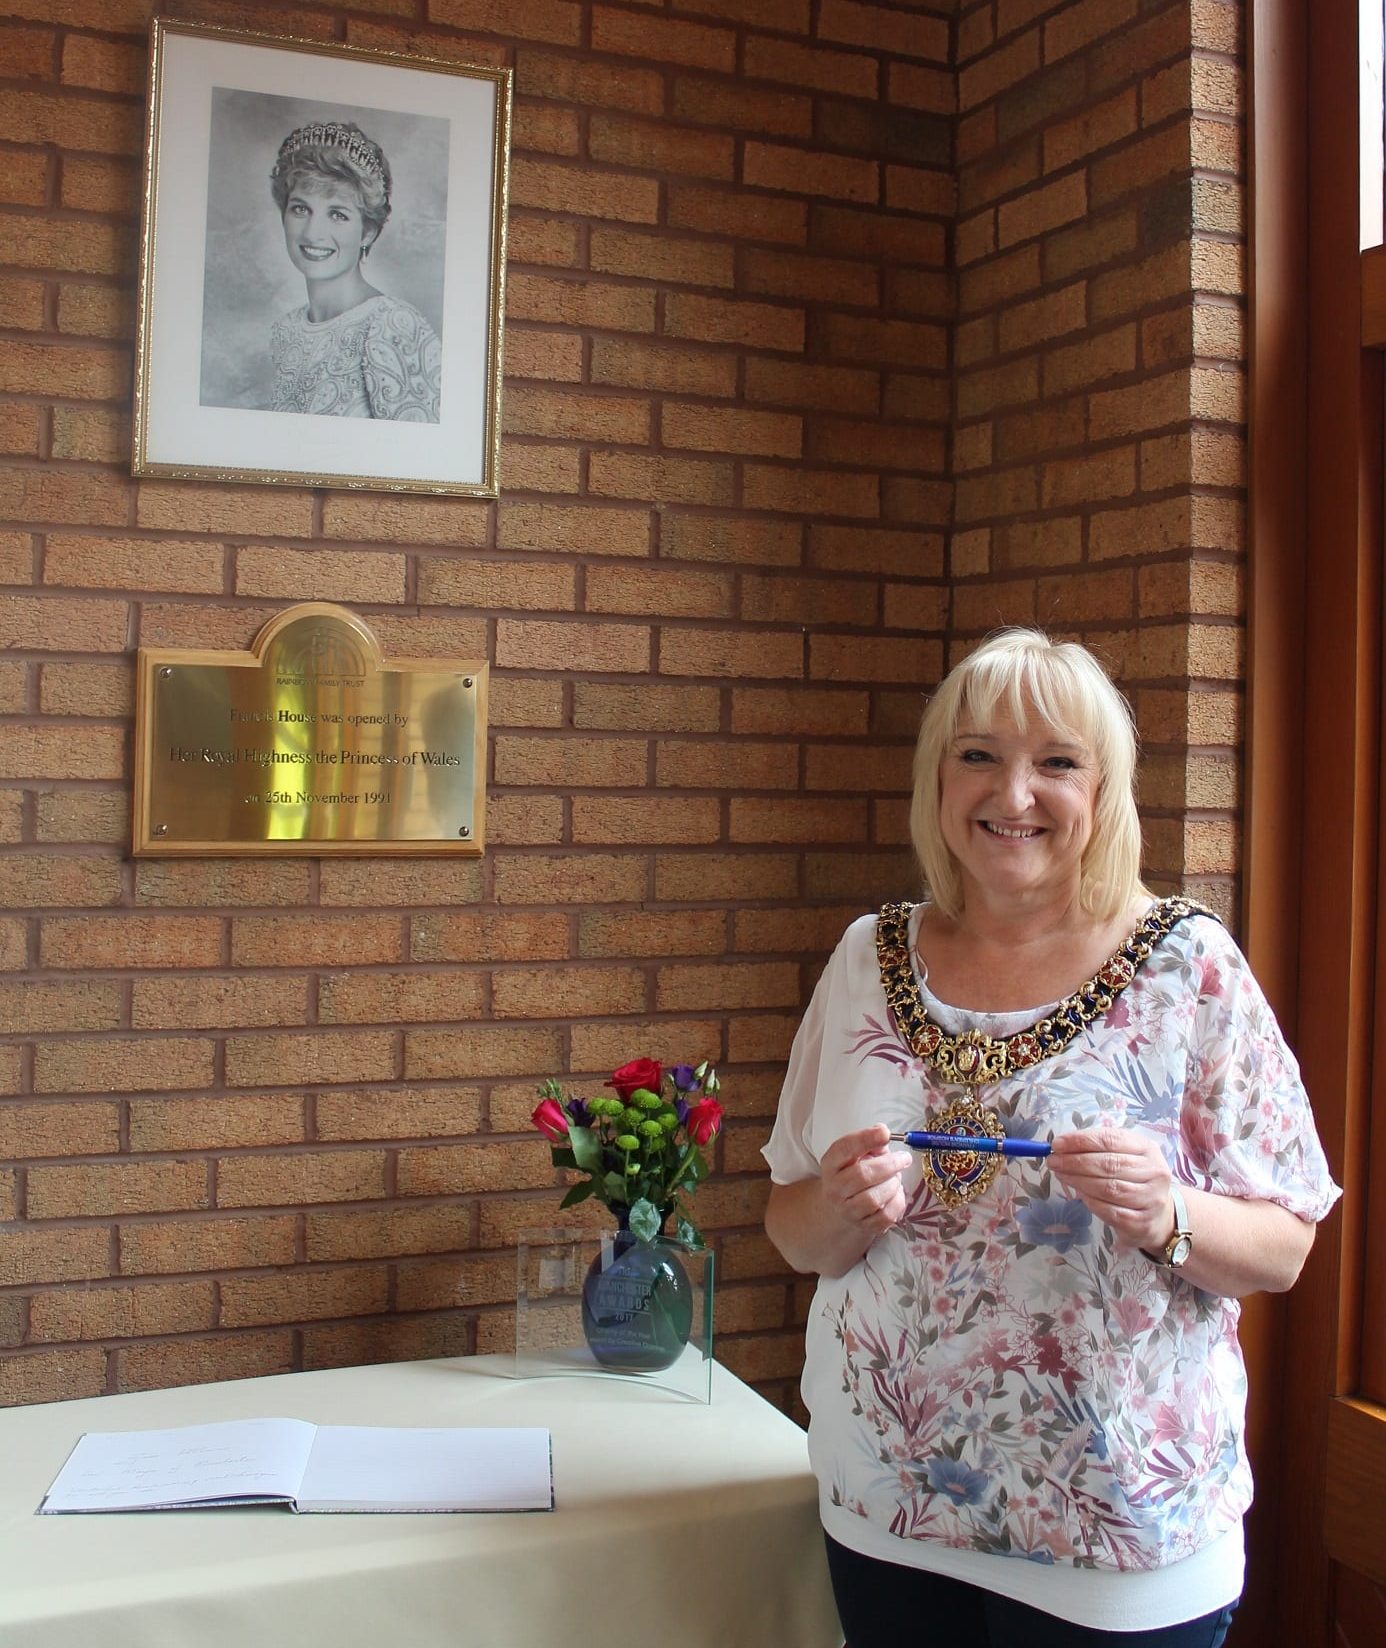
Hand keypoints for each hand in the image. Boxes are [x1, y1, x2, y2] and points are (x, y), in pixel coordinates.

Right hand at [819, 1125, 912, 1243]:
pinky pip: (886, 1216)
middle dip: (889, 1165)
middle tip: (904, 1159)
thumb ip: (870, 1144)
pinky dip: (898, 1202)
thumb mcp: (854, 1157)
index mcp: (831, 1165)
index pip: (844, 1149)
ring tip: (896, 1178)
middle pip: (863, 1175)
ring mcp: (847, 1210)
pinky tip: (896, 1193)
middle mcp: (835, 1188)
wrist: (840, 1210)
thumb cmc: (852, 1176)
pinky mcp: (864, 1227)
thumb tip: (883, 1134)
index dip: (865, 1139)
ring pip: (875, 1198)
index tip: (885, 1132)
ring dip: (893, 1184)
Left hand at [1048, 1127, 1173, 1250]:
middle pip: (1109, 1164)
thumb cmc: (1133, 1179)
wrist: (1158, 1216)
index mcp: (1147, 1148)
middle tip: (1053, 1161)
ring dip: (1078, 1181)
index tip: (1057, 1144)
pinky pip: (1109, 1210)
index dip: (1081, 1141)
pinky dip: (1089, 1200)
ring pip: (1108, 1188)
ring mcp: (1151, 1198)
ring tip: (1061, 1175)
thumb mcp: (1123, 1156)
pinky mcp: (1141, 1222)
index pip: (1111, 1139)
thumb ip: (1096, 1148)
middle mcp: (1154, 1172)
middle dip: (1075, 1161)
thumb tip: (1061, 1147)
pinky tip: (1079, 1194)